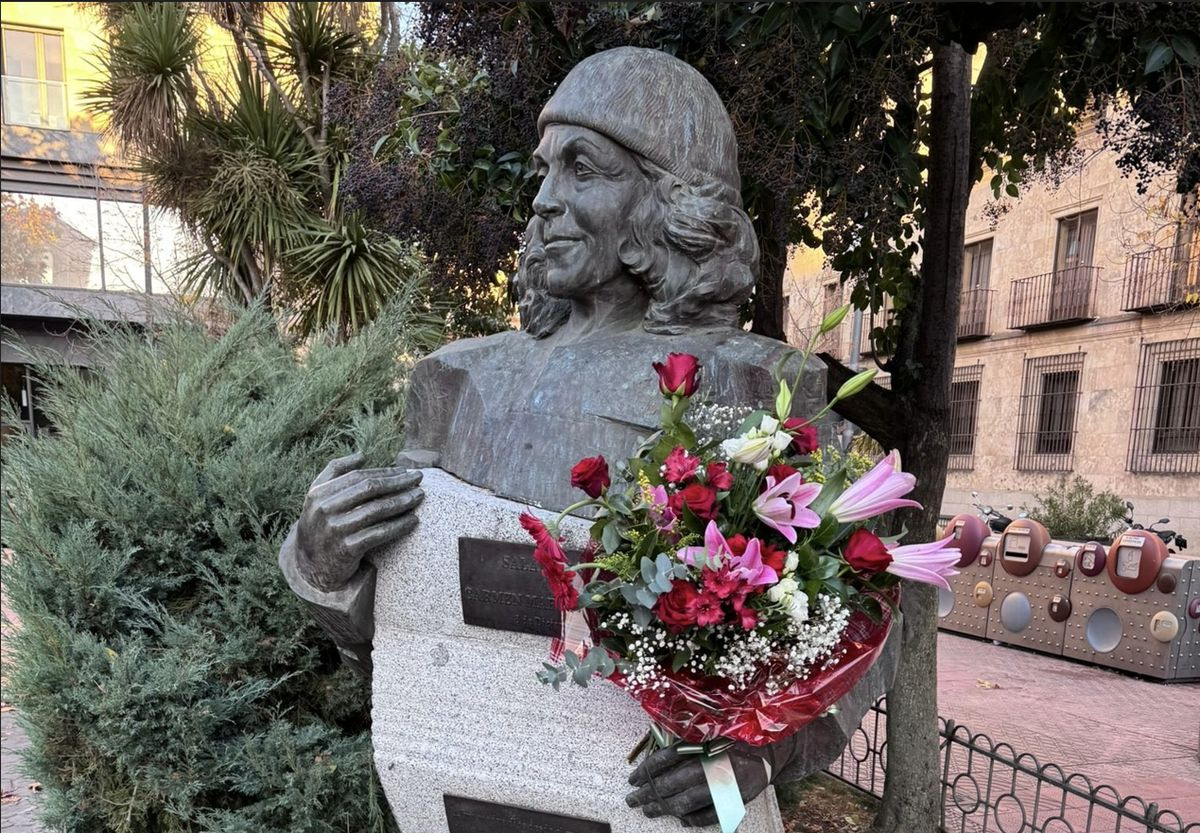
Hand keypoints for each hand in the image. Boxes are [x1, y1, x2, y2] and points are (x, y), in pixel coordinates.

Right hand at [295, 452, 424, 590]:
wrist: (310, 566)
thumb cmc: (320, 524)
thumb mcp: (317, 497)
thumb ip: (333, 473)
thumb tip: (361, 455)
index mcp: (319, 493)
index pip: (358, 477)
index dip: (384, 472)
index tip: (404, 472)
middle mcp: (324, 510)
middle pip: (369, 490)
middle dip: (397, 482)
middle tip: (418, 479)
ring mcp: (335, 530)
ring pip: (377, 510)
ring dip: (403, 502)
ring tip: (419, 497)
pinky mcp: (347, 550)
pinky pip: (379, 533)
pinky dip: (399, 526)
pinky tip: (413, 521)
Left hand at [625, 742, 772, 827]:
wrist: (770, 750)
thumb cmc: (734, 738)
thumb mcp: (709, 731)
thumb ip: (686, 740)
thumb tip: (655, 758)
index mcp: (704, 743)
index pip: (668, 757)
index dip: (648, 769)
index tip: (633, 779)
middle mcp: (713, 764)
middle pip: (673, 782)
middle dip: (650, 793)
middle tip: (633, 800)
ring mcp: (725, 785)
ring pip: (688, 802)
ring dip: (664, 808)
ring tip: (648, 810)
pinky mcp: (736, 800)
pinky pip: (709, 815)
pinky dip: (692, 819)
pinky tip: (680, 819)